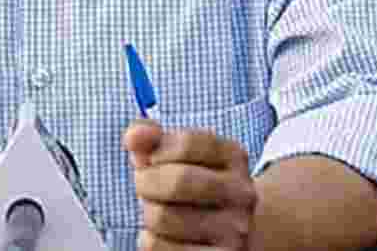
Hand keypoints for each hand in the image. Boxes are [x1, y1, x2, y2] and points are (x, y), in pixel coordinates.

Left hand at [124, 120, 257, 249]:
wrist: (231, 231)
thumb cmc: (193, 188)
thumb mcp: (178, 155)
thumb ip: (153, 139)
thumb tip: (134, 136)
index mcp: (234, 157)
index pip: (186, 143)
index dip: (156, 151)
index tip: (154, 159)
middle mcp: (241, 193)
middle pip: (177, 181)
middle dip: (146, 182)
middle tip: (145, 187)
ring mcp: (234, 231)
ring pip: (162, 217)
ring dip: (147, 213)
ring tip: (158, 212)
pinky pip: (158, 247)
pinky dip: (148, 239)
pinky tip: (162, 235)